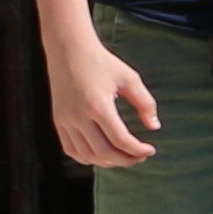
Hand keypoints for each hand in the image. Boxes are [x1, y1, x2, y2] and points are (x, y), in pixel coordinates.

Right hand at [48, 32, 159, 168]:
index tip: (150, 150)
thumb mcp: (129, 78)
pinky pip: (71, 150)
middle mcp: (78, 117)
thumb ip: (145, 103)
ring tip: (125, 157)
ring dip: (107, 162)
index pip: (120, 139)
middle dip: (125, 160)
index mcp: (98, 106)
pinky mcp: (58, 121)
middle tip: (141, 157)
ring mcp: (65, 121)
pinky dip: (87, 158)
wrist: (69, 51)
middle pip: (103, 153)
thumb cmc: (101, 62)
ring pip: (86, 155)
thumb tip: (154, 126)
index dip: (137, 150)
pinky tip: (102, 155)